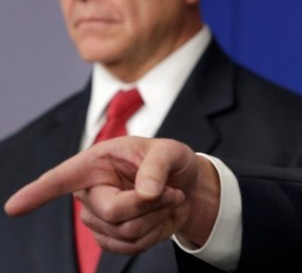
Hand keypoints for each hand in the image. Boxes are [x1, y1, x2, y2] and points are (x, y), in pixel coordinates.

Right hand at [4, 137, 220, 254]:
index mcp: (97, 164)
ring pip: (125, 231)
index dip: (37, 193)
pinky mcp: (112, 239)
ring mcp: (98, 220)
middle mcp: (90, 193)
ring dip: (157, 216)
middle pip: (112, 212)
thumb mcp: (170, 152)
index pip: (61, 179)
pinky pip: (132, 246)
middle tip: (171, 190)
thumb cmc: (170, 163)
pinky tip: (160, 216)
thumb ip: (158, 167)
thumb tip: (146, 192)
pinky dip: (156, 231)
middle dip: (149, 203)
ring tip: (168, 199)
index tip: (13, 207)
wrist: (186, 187)